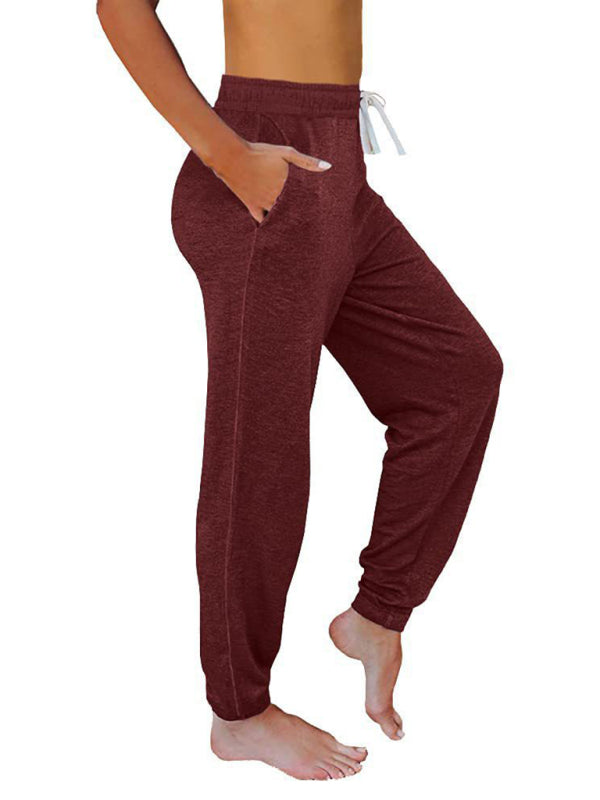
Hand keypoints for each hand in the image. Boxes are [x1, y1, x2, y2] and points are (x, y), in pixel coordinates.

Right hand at [210, 141, 331, 223]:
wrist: (232, 157)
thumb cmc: (259, 153)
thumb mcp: (285, 153)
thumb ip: (307, 161)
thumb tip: (328, 167)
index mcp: (287, 188)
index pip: (304, 202)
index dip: (311, 206)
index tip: (319, 210)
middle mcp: (277, 199)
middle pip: (293, 212)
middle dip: (300, 215)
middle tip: (310, 222)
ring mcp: (264, 205)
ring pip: (279, 218)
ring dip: (286, 220)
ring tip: (295, 226)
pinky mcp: (252, 206)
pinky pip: (262, 220)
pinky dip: (268, 223)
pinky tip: (274, 226)